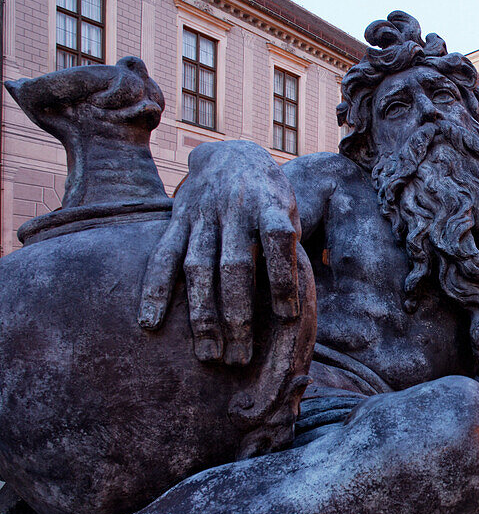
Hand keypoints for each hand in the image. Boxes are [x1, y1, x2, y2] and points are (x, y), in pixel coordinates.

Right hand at [138, 141, 301, 365]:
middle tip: (241, 358)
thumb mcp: (289, 211)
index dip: (283, 277)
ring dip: (202, 314)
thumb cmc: (269, 197)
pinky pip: (163, 256)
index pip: (277, 240)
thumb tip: (293, 305)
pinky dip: (155, 290)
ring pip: (198, 268)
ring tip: (208, 354)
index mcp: (270, 204)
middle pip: (235, 264)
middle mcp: (235, 209)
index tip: (287, 317)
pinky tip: (150, 323)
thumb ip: (289, 248)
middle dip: (238, 313)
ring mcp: (202, 215)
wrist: (230, 155)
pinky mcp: (177, 220)